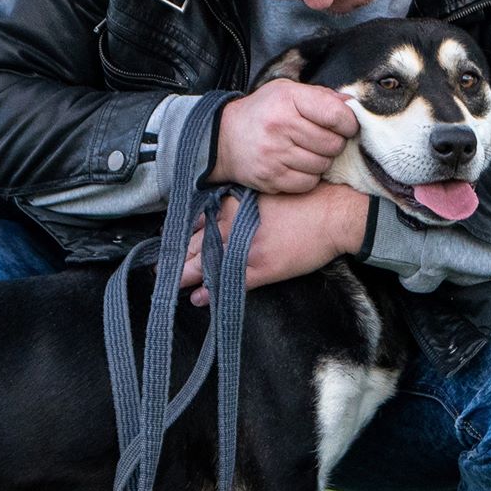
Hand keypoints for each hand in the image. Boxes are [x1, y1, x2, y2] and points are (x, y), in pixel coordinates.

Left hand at [179, 185, 370, 305]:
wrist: (334, 215)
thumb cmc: (304, 201)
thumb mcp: (264, 193)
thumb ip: (237, 203)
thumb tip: (213, 213)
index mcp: (235, 206)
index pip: (196, 221)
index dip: (178, 235)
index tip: (165, 242)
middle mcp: (235, 227)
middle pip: (195, 245)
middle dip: (175, 258)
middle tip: (156, 269)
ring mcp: (247, 249)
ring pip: (207, 264)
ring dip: (186, 276)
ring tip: (168, 284)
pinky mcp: (262, 268)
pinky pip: (230, 282)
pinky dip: (211, 291)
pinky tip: (198, 297)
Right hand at [209, 79, 358, 192]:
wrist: (224, 138)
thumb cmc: (263, 112)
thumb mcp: (287, 91)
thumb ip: (321, 96)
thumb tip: (353, 105)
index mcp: (288, 100)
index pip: (336, 115)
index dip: (348, 123)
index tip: (345, 125)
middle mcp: (280, 126)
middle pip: (333, 144)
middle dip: (335, 143)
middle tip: (323, 139)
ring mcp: (275, 155)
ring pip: (323, 165)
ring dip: (322, 160)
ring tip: (308, 151)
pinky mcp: (271, 178)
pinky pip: (308, 183)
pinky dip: (309, 177)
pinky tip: (298, 165)